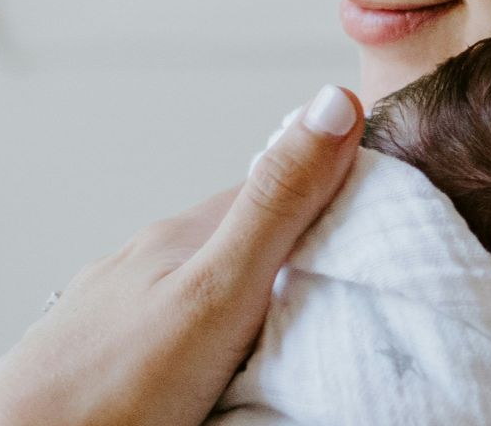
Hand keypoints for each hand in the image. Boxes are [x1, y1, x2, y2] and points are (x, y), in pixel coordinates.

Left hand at [0, 85, 363, 425]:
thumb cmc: (112, 390)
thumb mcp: (218, 290)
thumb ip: (276, 205)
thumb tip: (334, 100)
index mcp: (182, 236)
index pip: (277, 186)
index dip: (334, 189)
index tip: (390, 207)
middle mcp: (145, 261)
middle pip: (240, 238)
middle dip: (294, 247)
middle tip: (352, 279)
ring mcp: (116, 308)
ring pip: (200, 283)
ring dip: (246, 294)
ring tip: (292, 327)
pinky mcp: (100, 358)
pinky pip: (168, 329)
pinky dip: (204, 334)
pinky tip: (214, 363)